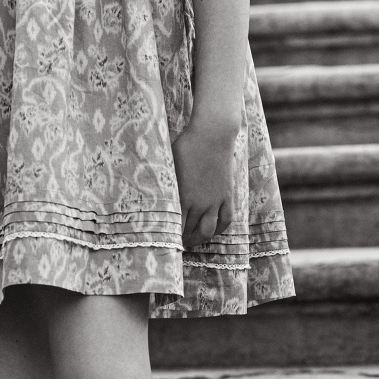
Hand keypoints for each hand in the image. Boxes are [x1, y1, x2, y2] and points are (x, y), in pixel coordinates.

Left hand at [171, 117, 238, 247]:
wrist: (212, 135)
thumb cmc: (185, 146)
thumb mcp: (168, 165)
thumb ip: (165, 185)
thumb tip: (151, 195)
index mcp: (183, 198)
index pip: (176, 227)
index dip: (170, 236)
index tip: (163, 239)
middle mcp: (200, 204)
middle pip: (192, 232)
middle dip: (183, 240)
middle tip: (176, 243)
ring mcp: (216, 200)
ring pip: (209, 230)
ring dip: (200, 239)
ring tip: (193, 241)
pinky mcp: (228, 195)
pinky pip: (226, 219)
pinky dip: (220, 229)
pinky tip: (213, 231)